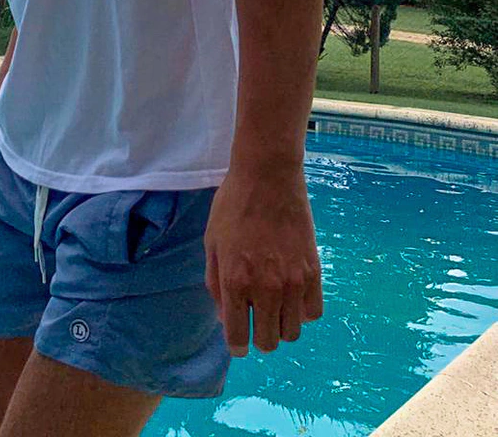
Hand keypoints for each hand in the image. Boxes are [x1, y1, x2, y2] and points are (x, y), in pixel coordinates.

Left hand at [204, 166, 322, 355]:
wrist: (267, 178)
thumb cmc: (232, 206)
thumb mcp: (211, 243)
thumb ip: (216, 283)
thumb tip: (225, 316)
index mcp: (235, 281)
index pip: (238, 336)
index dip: (237, 346)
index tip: (239, 343)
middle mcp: (266, 288)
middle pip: (269, 341)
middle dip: (259, 337)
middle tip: (255, 320)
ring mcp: (293, 282)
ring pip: (293, 332)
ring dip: (281, 325)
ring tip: (273, 306)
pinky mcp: (314, 272)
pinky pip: (313, 312)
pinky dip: (302, 312)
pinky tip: (291, 296)